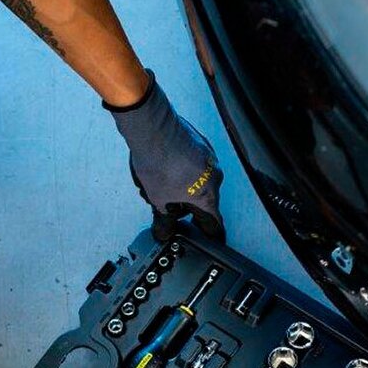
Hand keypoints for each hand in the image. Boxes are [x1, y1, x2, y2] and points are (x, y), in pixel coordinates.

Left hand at [107, 70, 223, 238]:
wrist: (152, 128)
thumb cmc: (158, 161)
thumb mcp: (157, 200)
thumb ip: (164, 220)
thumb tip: (163, 232)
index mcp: (208, 197)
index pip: (214, 224)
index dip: (211, 235)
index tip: (213, 239)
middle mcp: (215, 179)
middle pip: (205, 201)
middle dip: (187, 205)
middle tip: (168, 203)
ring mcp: (211, 159)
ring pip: (200, 181)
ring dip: (185, 185)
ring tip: (162, 179)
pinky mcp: (203, 144)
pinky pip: (197, 163)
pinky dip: (185, 168)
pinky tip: (167, 164)